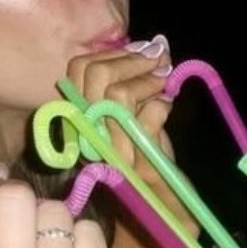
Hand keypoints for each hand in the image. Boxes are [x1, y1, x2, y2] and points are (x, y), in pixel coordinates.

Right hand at [67, 38, 192, 231]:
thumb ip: (134, 82)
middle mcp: (88, 132)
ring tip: (165, 82)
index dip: (114, 52)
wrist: (156, 203)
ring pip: (118, 93)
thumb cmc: (143, 154)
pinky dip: (162, 105)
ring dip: (148, 80)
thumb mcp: (131, 114)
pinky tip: (167, 107)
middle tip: (159, 59)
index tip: (143, 49)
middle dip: (133, 59)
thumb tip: (156, 44)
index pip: (79, 67)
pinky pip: (147, 117)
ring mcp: (111, 148)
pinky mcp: (137, 162)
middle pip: (96, 74)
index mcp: (80, 116)